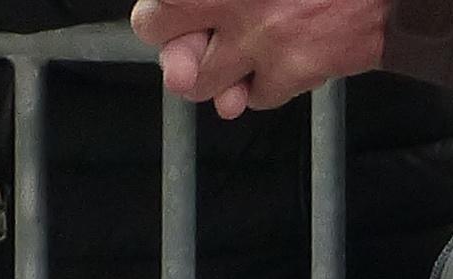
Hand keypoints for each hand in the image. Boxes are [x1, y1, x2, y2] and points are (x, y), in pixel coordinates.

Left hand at [134, 0, 389, 114]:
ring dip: (220, 79)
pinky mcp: (297, 69)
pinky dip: (266, 85)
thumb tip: (181, 21)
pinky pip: (261, 97)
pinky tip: (280, 59)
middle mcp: (232, 7)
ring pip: (211, 89)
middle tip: (203, 46)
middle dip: (184, 58)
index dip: (163, 21)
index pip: (155, 17)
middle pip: (175, 61)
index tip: (179, 19)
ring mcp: (263, 42)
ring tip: (240, 57)